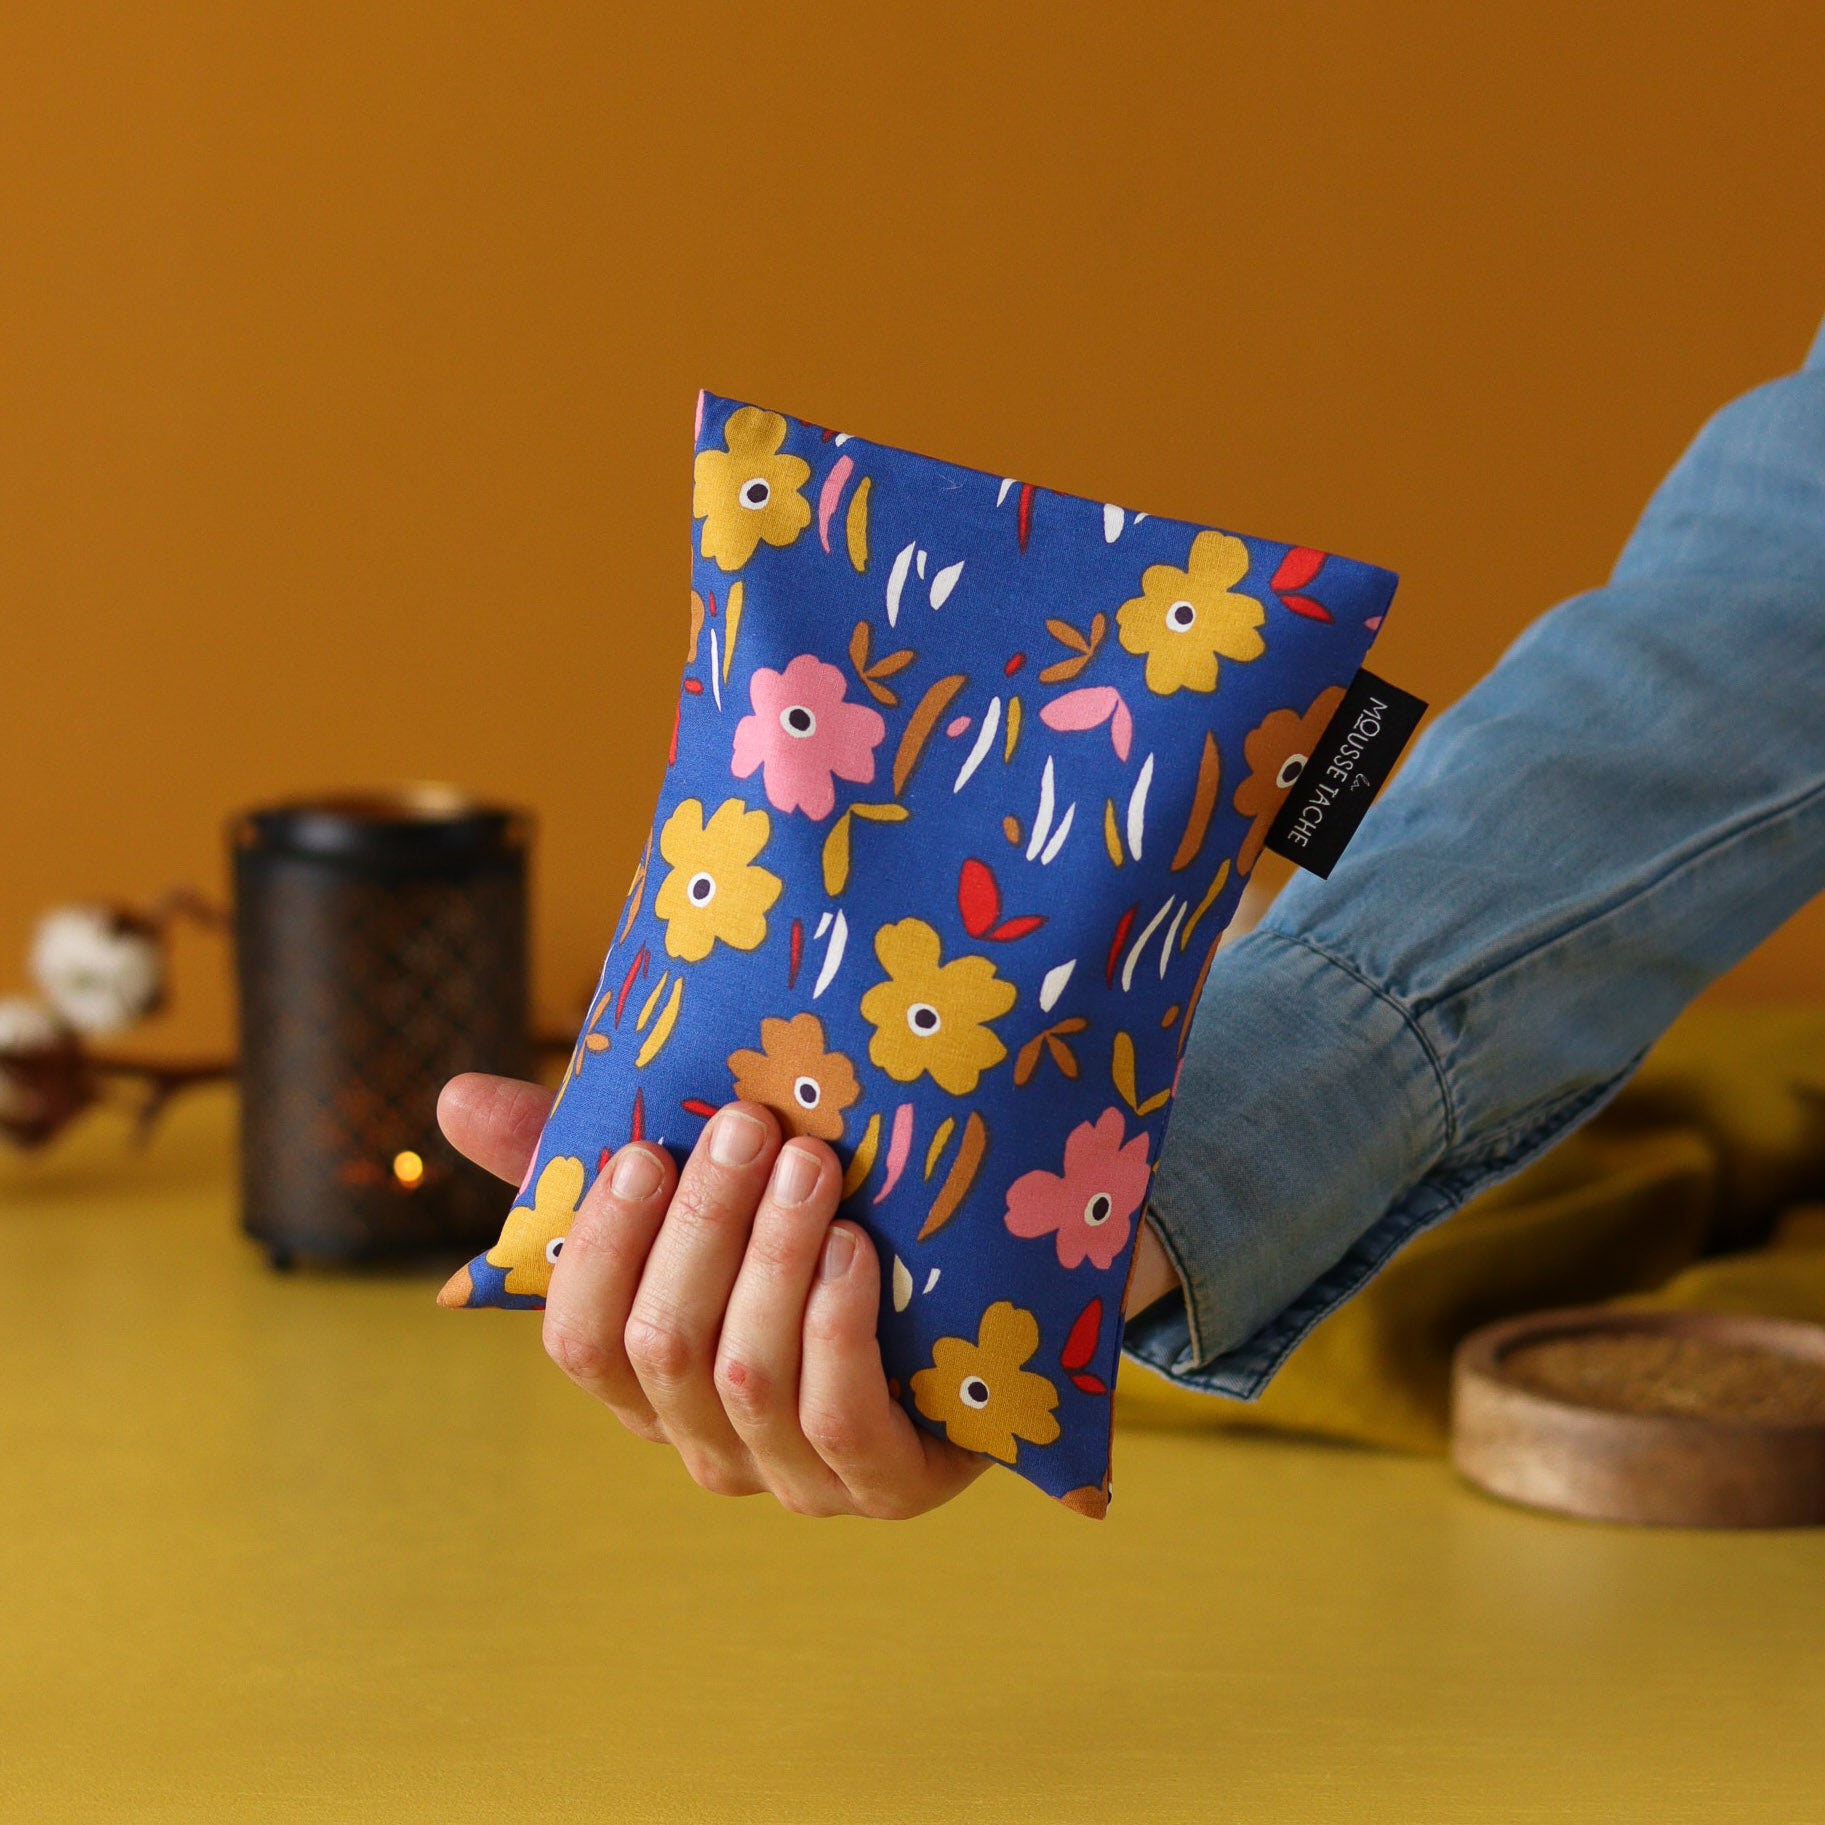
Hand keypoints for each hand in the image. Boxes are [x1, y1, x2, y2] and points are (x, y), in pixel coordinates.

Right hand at [438, 1072, 1181, 1515]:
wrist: (971, 1326)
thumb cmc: (805, 1249)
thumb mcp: (700, 1200)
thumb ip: (580, 1158)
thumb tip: (452, 1098)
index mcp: (650, 1384)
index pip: (579, 1343)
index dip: (600, 1250)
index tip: (640, 1151)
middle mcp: (706, 1442)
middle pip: (663, 1346)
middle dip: (702, 1227)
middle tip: (747, 1124)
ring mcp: (795, 1476)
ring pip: (747, 1374)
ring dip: (772, 1257)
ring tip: (810, 1163)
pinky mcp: (885, 1483)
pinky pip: (838, 1417)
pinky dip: (837, 1325)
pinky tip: (854, 1247)